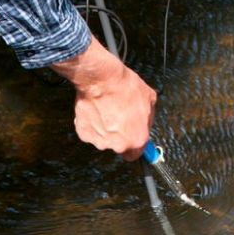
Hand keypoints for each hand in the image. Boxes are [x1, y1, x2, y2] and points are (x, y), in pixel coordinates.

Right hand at [51, 38, 156, 160]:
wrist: (102, 79)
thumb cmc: (125, 87)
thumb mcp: (150, 100)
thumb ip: (148, 119)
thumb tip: (146, 123)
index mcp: (137, 140)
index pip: (135, 155)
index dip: (133, 143)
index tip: (132, 137)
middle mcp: (118, 144)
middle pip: (118, 146)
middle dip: (119, 134)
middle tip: (119, 116)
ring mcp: (99, 140)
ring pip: (103, 139)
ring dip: (105, 128)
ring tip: (107, 110)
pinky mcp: (83, 133)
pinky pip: (90, 131)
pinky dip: (92, 123)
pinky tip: (96, 110)